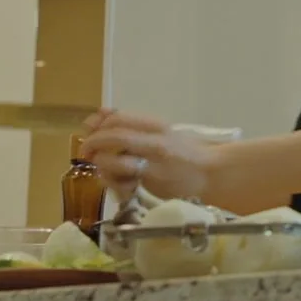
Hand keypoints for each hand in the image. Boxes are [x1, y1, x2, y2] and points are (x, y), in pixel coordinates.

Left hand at [81, 109, 216, 202]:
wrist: (213, 173)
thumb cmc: (188, 152)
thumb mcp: (164, 131)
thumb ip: (134, 124)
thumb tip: (100, 114)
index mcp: (158, 126)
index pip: (119, 118)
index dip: (100, 124)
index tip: (91, 130)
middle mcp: (155, 142)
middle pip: (114, 136)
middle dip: (94, 143)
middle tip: (87, 151)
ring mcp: (153, 165)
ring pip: (115, 161)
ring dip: (100, 163)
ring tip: (99, 166)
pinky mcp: (152, 186)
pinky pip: (122, 182)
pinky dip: (111, 181)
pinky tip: (112, 180)